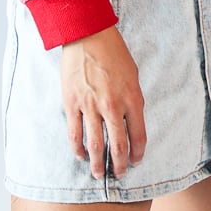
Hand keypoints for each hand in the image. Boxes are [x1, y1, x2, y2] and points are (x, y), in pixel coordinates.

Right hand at [60, 25, 145, 178]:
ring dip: (98, 164)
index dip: (138, 153)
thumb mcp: (133, 76)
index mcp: (132, 99)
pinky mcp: (72, 103)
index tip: (137, 161)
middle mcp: (112, 106)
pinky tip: (81, 156)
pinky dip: (78, 149)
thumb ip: (132, 100)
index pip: (138, 136)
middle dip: (120, 165)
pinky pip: (75, 133)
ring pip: (95, 145)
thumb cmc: (113, 53)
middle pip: (118, 146)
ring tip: (99, 174)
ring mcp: (91, 106)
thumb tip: (130, 121)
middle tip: (120, 175)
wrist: (88, 35)